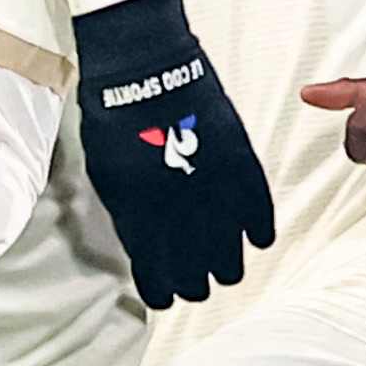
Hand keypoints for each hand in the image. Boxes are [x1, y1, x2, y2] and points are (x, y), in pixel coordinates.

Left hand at [69, 0, 273, 307]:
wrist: (144, 68)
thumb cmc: (115, 117)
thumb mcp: (107, 174)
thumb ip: (129, 213)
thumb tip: (144, 242)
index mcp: (137, 215)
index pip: (154, 272)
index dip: (161, 289)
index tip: (164, 297)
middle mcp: (177, 212)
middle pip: (195, 271)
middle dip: (193, 283)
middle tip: (195, 286)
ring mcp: (212, 191)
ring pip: (229, 253)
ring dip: (226, 265)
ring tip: (223, 269)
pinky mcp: (240, 168)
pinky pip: (257, 215)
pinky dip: (257, 230)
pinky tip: (255, 240)